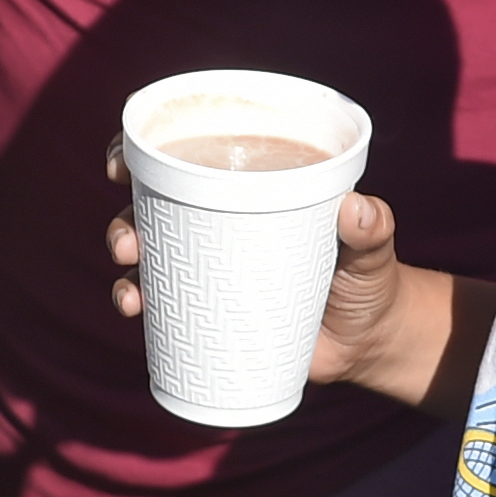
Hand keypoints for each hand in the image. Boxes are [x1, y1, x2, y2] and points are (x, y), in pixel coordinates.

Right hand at [108, 175, 442, 397]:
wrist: (370, 343)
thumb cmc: (371, 280)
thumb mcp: (374, 251)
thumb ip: (373, 230)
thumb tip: (358, 209)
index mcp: (250, 191)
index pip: (187, 160)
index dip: (140, 153)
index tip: (121, 164)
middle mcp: (219, 223)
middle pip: (151, 208)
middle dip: (124, 219)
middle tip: (129, 242)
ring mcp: (209, 270)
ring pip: (146, 257)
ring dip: (124, 266)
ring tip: (131, 290)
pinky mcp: (209, 314)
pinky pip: (161, 305)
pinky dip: (137, 302)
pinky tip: (134, 311)